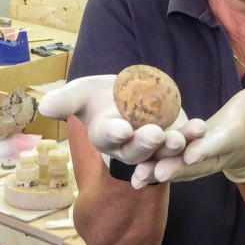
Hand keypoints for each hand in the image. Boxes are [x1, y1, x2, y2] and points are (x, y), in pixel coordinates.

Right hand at [39, 75, 203, 164]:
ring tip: (179, 138)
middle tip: (155, 135)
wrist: (126, 95)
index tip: (120, 128)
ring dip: (172, 146)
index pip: (108, 136)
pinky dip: (192, 137)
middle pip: (137, 149)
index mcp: (106, 135)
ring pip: (162, 151)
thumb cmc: (98, 97)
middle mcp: (129, 146)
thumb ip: (66, 101)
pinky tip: (200, 128)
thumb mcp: (81, 93)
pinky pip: (183, 142)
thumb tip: (44, 106)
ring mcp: (153, 145)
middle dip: (146, 143)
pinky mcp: (173, 136)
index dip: (114, 133)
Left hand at [132, 85, 244, 187]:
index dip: (206, 148)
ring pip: (179, 169)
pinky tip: (134, 177)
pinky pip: (170, 167)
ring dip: (160, 173)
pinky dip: (153, 173)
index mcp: (232, 138)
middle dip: (177, 168)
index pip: (218, 144)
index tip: (192, 153)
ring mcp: (200, 160)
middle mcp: (215, 154)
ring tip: (138, 177)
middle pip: (194, 163)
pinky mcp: (186, 160)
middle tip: (159, 172)